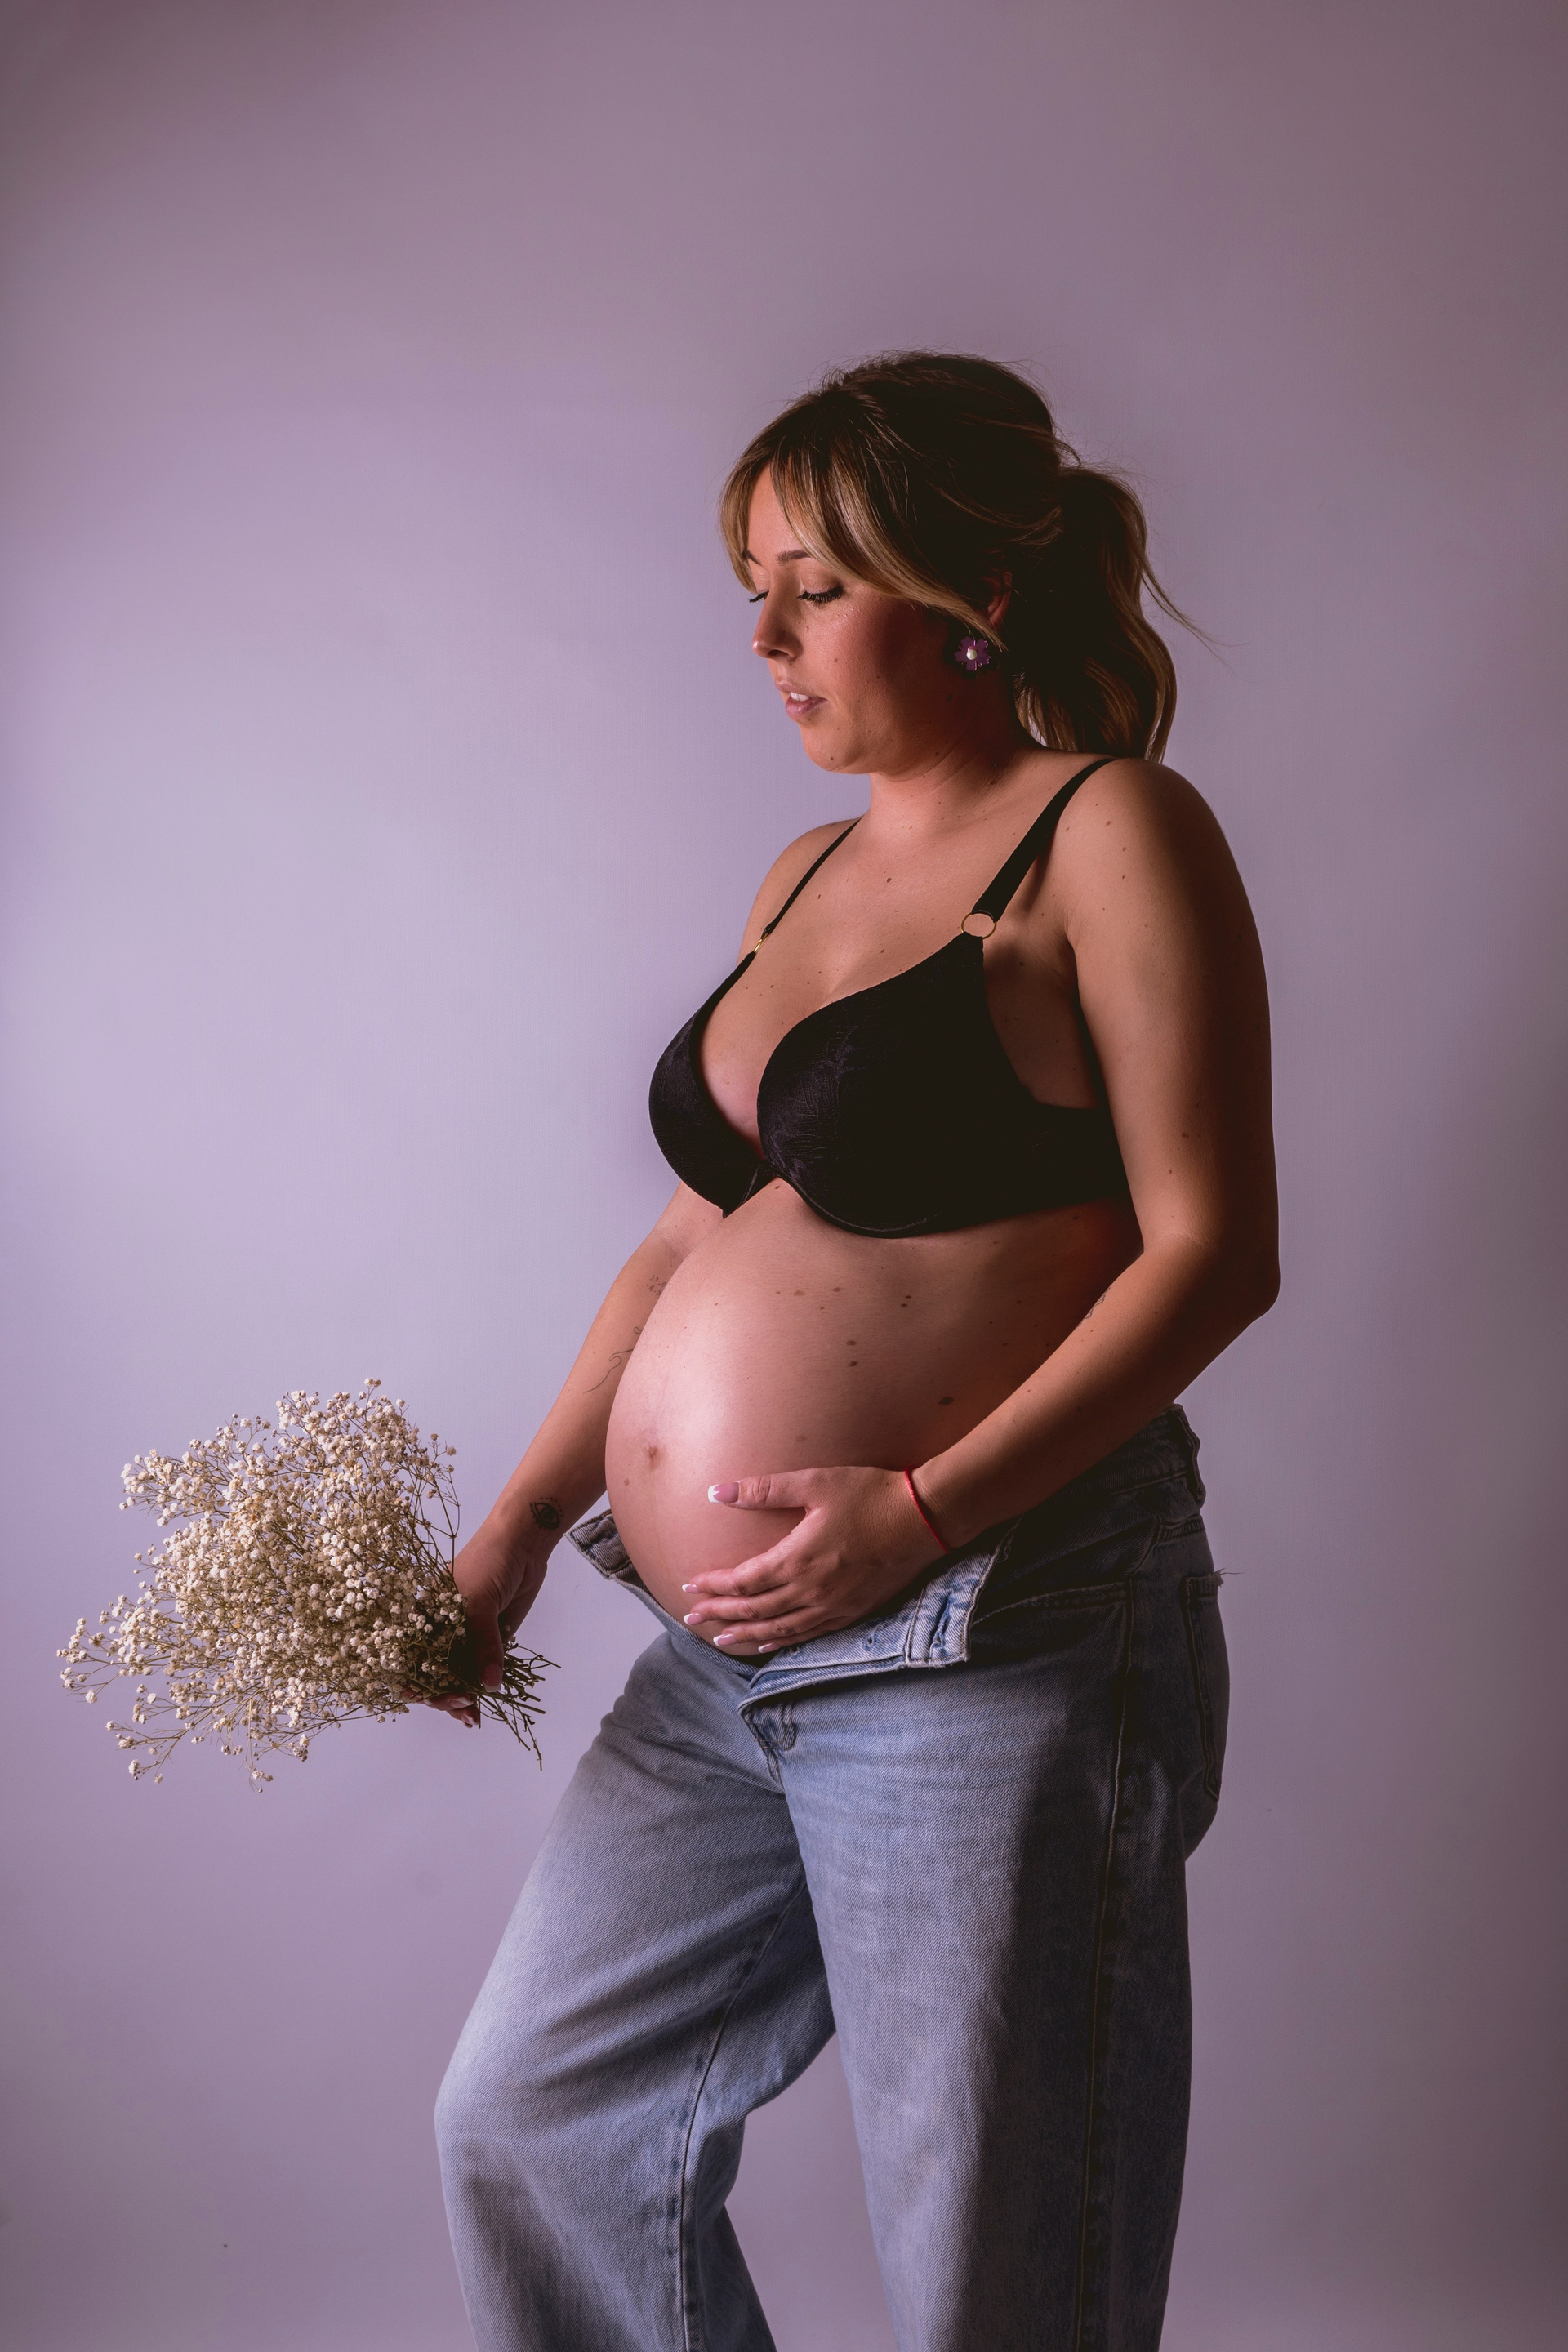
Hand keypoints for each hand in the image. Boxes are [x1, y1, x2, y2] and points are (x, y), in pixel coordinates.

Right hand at [426, 1514, 550, 1727]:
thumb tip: (488, 1684)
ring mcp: (465, 1637)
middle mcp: (441, 1631)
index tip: (423, 1697)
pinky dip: (481, 1691)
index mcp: (426, 1617)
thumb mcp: (479, 1601)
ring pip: (457, 1678)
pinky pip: (481, 1672)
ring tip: (472, 1717)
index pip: (410, 1656)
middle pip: (433, 1674)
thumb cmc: (489, 1561)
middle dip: (442, 1695)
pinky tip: (481, 1711)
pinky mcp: (490, 1641)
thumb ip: (483, 1643)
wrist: (523, 1543)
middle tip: (462, 1706)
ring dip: (461, 1700)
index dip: (413, 1680)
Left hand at [680, 1465, 943, 1655]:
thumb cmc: (869, 1494)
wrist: (923, 1518)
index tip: (690, 1586)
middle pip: (754, 1610)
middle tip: (691, 1619)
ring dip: (746, 1634)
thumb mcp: (814, 1483)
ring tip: (721, 1640)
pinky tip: (770, 1642)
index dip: (714, 1585)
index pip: (743, 1581)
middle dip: (720, 1614)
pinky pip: (809, 1634)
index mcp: (797, 1560)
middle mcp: (810, 1591)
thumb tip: (716, 1491)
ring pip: (779, 1629)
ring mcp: (832, 1606)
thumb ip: (763, 1489)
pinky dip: (783, 1640)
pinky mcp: (853, 1611)